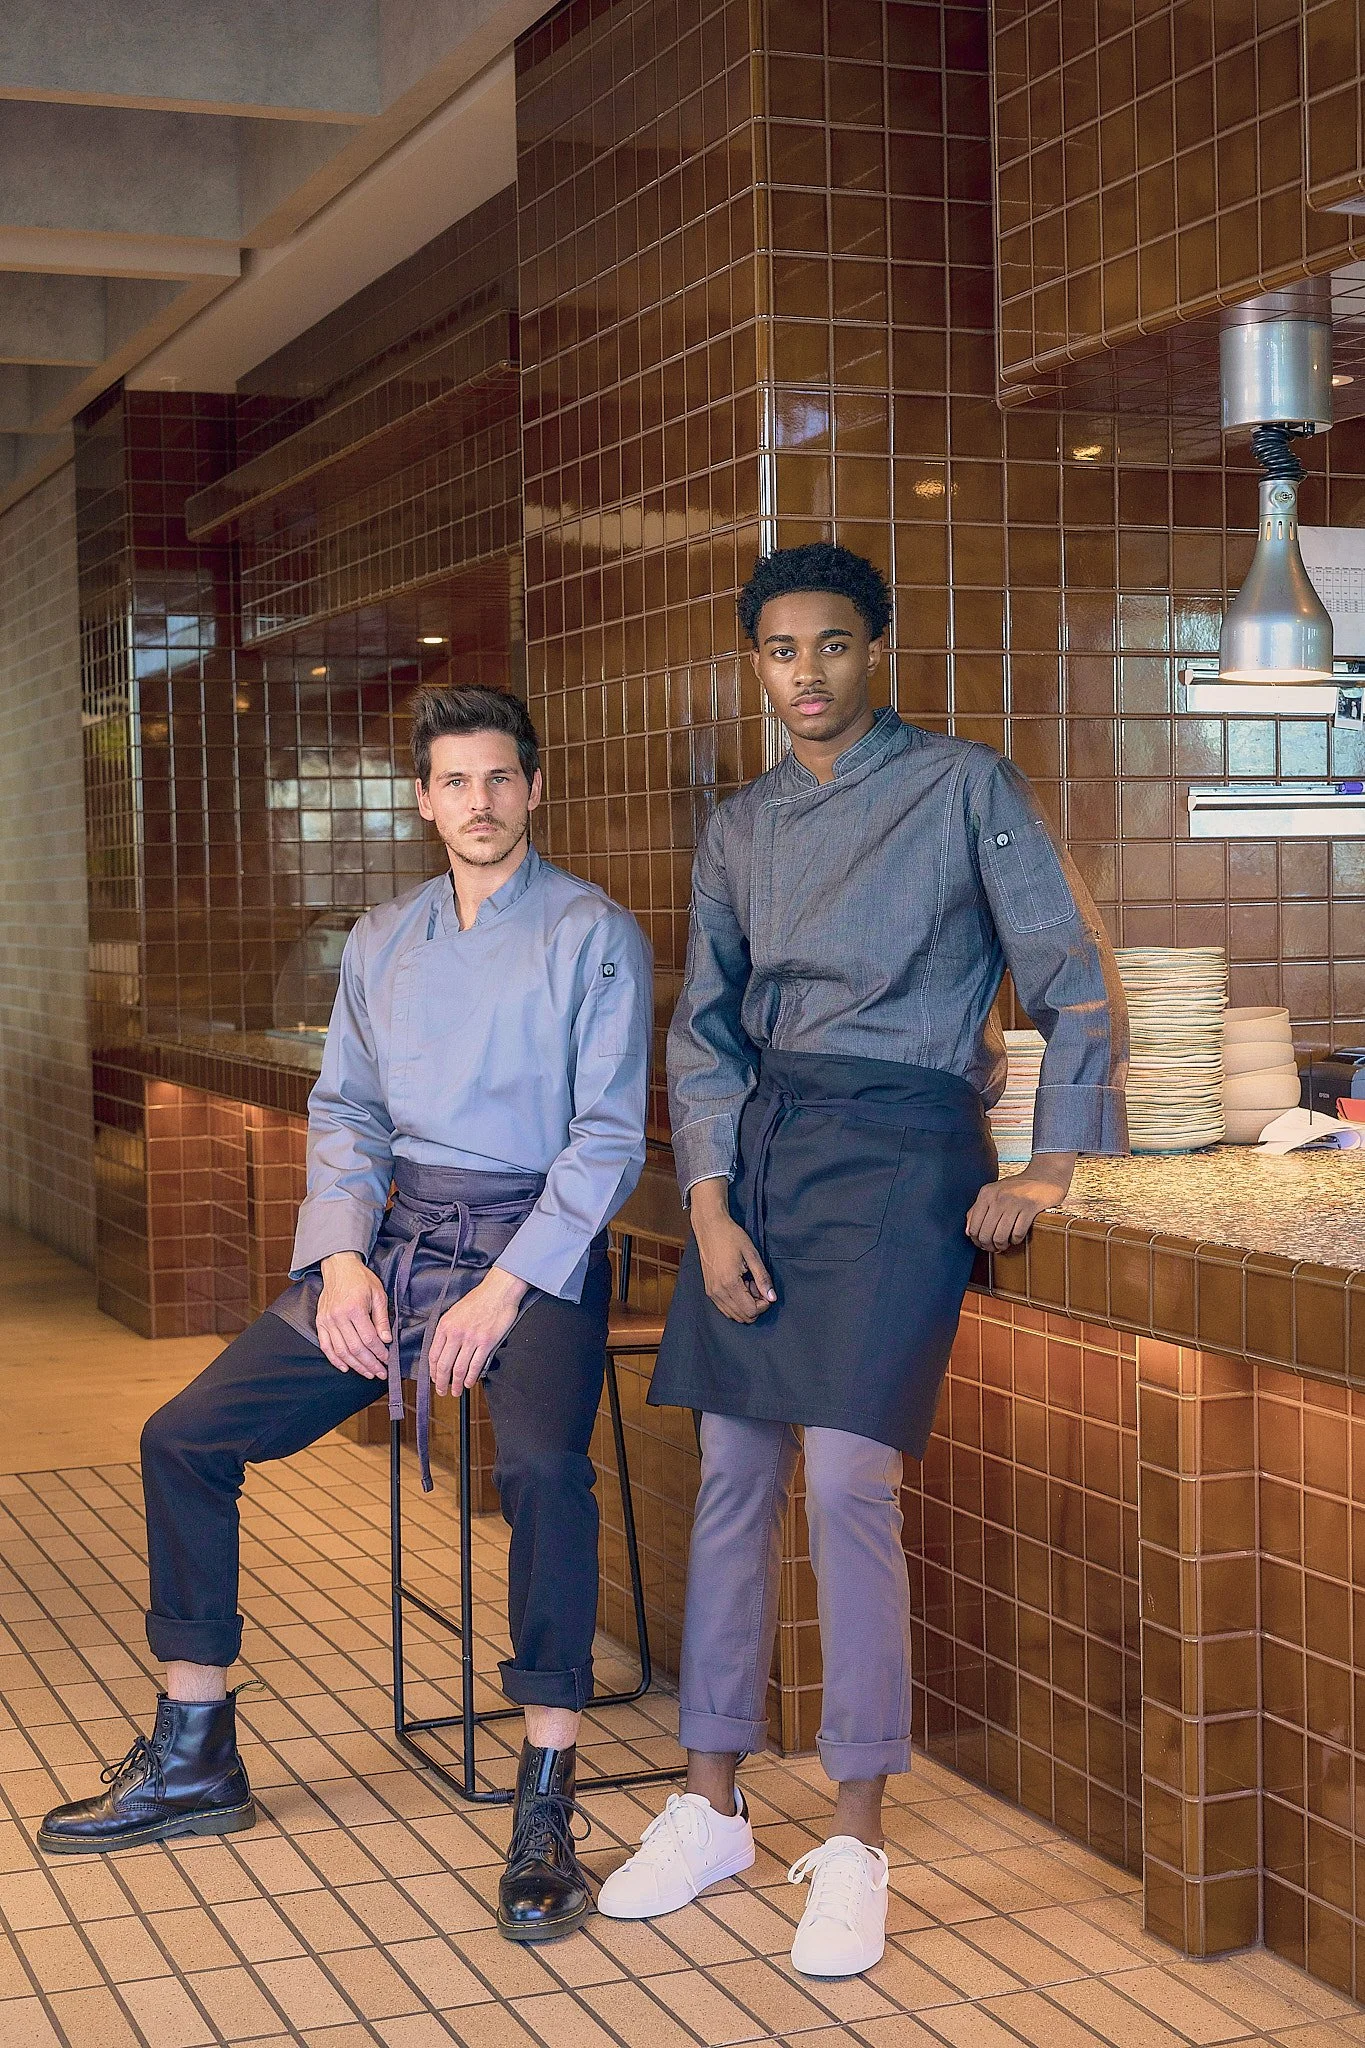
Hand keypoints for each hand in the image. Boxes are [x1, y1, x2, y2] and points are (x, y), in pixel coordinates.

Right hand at [316, 1253, 391, 1377]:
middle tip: (380, 1373)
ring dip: (355, 1365)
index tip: (387, 1360)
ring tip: (367, 1373)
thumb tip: (386, 1340)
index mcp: (354, 1308)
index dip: (379, 1352)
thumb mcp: (378, 1294)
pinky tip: (345, 1367)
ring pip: (341, 1351)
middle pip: (355, 1348)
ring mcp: (327, 1321)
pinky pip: (326, 1346)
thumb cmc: (360, 1279)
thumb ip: (381, 1318)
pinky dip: (335, 1360)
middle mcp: (338, 1316)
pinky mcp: (320, 1322)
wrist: (339, 1267)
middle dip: (369, 1363)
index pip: (368, 1338)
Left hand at [428, 1267, 528, 1394]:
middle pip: (444, 1365)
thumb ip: (448, 1329)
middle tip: (442, 1392)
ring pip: (459, 1369)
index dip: (433, 1371)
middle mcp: (456, 1333)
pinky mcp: (486, 1342)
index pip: (433, 1355)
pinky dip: (471, 1378)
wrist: (498, 1291)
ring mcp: (471, 1339)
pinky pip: (475, 1365)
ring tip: (457, 1392)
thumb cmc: (478, 1299)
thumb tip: (444, 1349)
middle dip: (441, 1383)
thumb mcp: (454, 1312)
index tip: (434, 1379)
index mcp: (445, 1326)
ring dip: (457, 1384)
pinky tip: (470, 1383)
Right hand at [690, 1178, 776, 1323]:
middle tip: (757, 1285)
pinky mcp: (709, 1290)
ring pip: (733, 1315)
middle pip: (742, 1316)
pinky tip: (739, 1285)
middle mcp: (718, 1292)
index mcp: (730, 1283)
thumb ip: (763, 1278)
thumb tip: (772, 1297)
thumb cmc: (731, 1237)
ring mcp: (711, 1292)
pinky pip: (724, 1308)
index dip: (763, 1304)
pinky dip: (735, 1303)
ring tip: (748, 1284)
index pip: (751, 1311)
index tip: (765, 1289)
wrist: (710, 1227)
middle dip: (755, 1305)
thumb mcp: (752, 1254)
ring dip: (745, 1305)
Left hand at [966, 1151, 1075, 1251]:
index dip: (977, 1241)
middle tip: (995, 1248)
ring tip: (1005, 1244)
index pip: (973, 1226)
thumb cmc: (1017, 1188)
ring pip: (1000, 1236)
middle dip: (989, 1246)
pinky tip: (1017, 1237)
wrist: (1044, 1175)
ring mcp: (1014, 1202)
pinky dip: (1016, 1240)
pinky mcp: (1030, 1207)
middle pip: (985, 1234)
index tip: (983, 1245)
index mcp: (986, 1194)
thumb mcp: (993, 1193)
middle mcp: (997, 1197)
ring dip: (1002, 1245)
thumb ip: (978, 1210)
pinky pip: (1018, 1233)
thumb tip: (969, 1232)